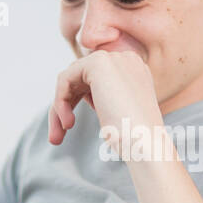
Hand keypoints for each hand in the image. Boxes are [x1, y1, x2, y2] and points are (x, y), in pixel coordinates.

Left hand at [49, 50, 164, 148]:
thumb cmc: (134, 140)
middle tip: (56, 137)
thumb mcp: (117, 113)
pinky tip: (67, 123)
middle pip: (79, 77)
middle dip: (63, 105)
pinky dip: (59, 102)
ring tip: (58, 136)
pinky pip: (65, 78)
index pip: (94, 78)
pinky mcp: (98, 63)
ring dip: (59, 107)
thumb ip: (101, 97)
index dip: (77, 101)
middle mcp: (125, 59)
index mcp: (133, 70)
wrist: (146, 144)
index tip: (67, 128)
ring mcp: (113, 58)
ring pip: (70, 79)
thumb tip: (70, 94)